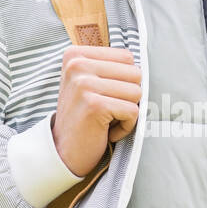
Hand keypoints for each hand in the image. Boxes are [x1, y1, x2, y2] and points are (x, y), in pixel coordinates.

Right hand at [52, 44, 141, 177]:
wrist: (64, 152)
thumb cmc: (83, 117)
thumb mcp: (89, 83)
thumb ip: (110, 67)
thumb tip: (143, 64)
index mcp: (76, 55)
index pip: (126, 57)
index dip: (124, 81)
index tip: (103, 96)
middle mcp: (77, 65)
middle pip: (134, 73)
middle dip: (128, 97)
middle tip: (106, 110)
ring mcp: (84, 84)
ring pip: (136, 92)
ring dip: (127, 113)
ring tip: (105, 120)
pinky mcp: (94, 105)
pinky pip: (133, 111)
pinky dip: (126, 127)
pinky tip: (106, 131)